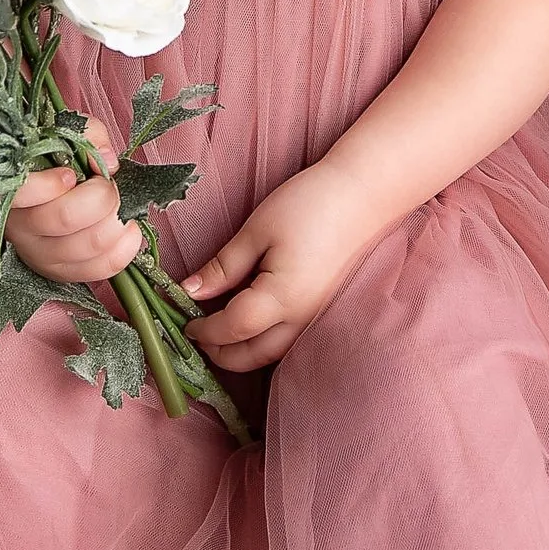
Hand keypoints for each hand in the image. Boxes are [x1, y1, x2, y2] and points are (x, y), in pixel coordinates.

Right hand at [5, 144, 144, 285]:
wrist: (46, 189)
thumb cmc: (52, 162)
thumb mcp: (65, 132)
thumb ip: (88, 135)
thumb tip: (108, 161)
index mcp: (11, 189)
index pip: (22, 193)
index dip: (50, 183)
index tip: (69, 173)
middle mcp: (20, 228)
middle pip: (66, 218)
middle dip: (102, 195)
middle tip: (108, 185)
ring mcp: (40, 255)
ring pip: (89, 245)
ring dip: (116, 220)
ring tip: (118, 205)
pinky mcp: (62, 272)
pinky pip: (101, 267)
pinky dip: (124, 247)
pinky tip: (127, 229)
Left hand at [180, 165, 380, 372]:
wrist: (364, 193)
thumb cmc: (309, 204)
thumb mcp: (257, 230)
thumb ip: (223, 267)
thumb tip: (189, 292)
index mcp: (282, 299)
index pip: (232, 330)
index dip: (204, 331)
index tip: (184, 320)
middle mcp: (302, 319)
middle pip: (252, 356)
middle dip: (219, 352)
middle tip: (195, 333)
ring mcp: (316, 318)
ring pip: (272, 353)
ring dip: (242, 350)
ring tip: (218, 329)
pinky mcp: (322, 310)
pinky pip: (287, 340)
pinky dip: (263, 340)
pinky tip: (250, 320)